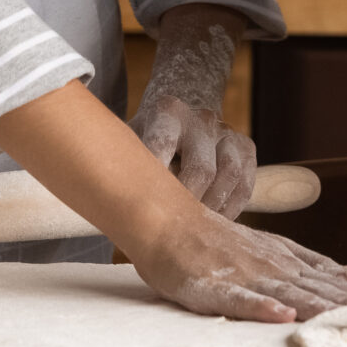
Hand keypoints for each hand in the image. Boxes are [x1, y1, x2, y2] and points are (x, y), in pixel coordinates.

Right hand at [130, 205, 346, 322]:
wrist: (169, 222)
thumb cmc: (218, 239)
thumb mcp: (272, 246)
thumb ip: (311, 262)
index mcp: (286, 260)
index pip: (327, 281)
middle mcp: (271, 267)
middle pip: (313, 290)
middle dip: (342, 307)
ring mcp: (244, 277)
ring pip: (284, 295)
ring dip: (312, 307)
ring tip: (337, 319)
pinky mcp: (215, 288)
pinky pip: (241, 300)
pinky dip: (261, 308)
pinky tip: (280, 317)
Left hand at [131, 13, 255, 217]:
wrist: (178, 112)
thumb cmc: (143, 140)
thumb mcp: (126, 142)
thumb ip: (118, 168)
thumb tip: (102, 214)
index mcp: (166, 112)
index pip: (161, 144)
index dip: (155, 176)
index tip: (145, 209)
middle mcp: (200, 117)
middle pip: (200, 169)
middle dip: (186, 206)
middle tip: (169, 234)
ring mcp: (226, 130)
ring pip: (228, 175)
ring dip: (212, 209)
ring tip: (192, 232)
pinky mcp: (245, 145)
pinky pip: (244, 183)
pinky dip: (231, 207)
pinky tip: (213, 223)